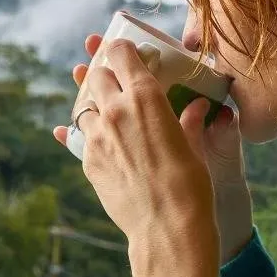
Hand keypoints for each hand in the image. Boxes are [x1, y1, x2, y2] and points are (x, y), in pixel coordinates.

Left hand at [55, 34, 253, 261]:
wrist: (166, 227)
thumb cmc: (190, 185)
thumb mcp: (194, 146)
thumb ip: (188, 121)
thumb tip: (197, 107)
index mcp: (145, 96)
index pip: (121, 54)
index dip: (121, 49)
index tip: (123, 51)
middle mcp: (115, 110)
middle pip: (96, 76)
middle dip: (105, 76)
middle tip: (116, 83)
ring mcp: (96, 136)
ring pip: (84, 107)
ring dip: (95, 106)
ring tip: (108, 115)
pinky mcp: (87, 161)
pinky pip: (79, 138)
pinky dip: (88, 135)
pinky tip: (96, 139)